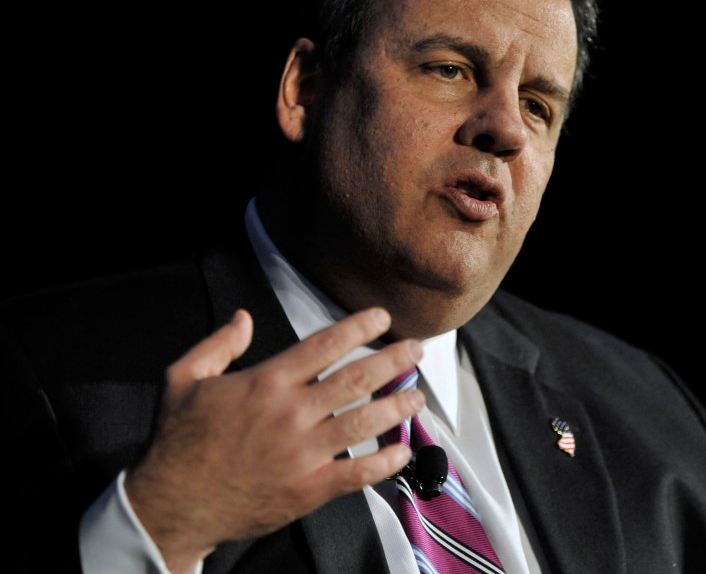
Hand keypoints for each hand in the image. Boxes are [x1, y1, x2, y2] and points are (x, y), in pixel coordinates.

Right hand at [124, 307, 422, 573]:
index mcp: (266, 382)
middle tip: (416, 350)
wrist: (170, 505)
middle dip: (393, 359)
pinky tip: (402, 452)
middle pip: (356, 378)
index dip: (359, 327)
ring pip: (364, 422)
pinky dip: (384, 463)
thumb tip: (244, 318)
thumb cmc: (178, 441)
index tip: (382, 317)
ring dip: (397, 406)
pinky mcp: (306, 489)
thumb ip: (217, 344)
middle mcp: (290, 413)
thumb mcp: (182, 379)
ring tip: (418, 396)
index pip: (325, 345)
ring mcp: (302, 453)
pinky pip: (356, 474)